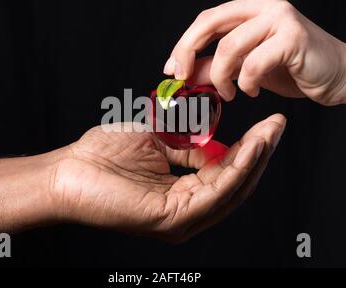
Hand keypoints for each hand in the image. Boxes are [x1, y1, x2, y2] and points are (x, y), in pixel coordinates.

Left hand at [50, 114, 285, 241]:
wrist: (68, 170)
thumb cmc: (104, 154)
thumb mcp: (157, 142)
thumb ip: (188, 148)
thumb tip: (214, 145)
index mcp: (180, 192)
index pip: (223, 174)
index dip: (247, 150)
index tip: (265, 126)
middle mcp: (185, 210)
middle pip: (233, 184)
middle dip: (258, 154)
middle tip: (276, 127)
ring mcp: (179, 219)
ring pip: (229, 191)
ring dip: (253, 160)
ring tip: (269, 134)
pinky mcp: (171, 220)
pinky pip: (212, 194)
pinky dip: (234, 170)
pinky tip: (249, 149)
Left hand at [163, 0, 345, 105]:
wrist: (336, 75)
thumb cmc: (291, 68)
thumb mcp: (244, 68)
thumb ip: (215, 67)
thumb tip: (185, 75)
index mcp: (249, 6)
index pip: (205, 21)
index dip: (183, 45)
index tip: (171, 70)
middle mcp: (262, 4)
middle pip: (209, 23)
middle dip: (188, 53)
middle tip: (182, 78)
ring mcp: (279, 16)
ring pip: (229, 47)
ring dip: (222, 77)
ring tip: (231, 92)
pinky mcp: (292, 36)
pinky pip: (253, 64)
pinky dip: (246, 83)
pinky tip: (253, 89)